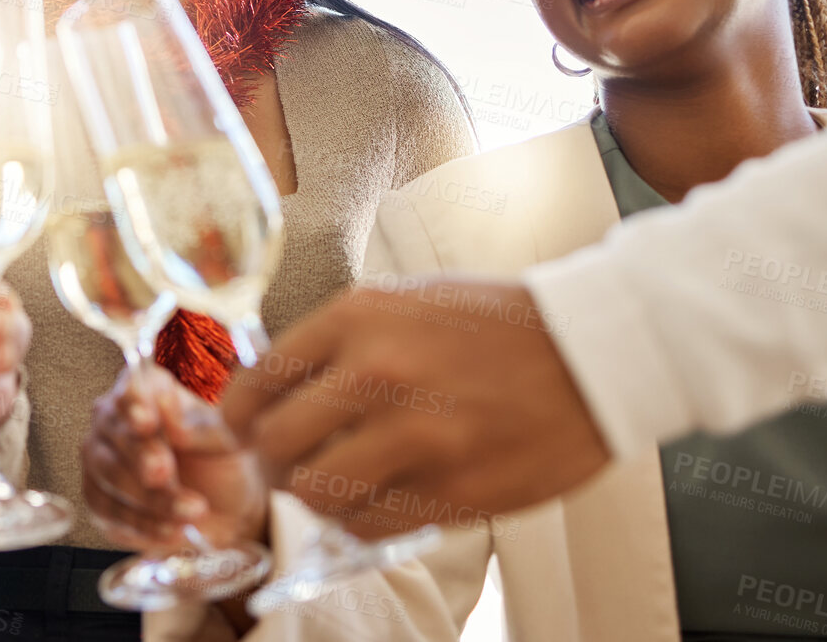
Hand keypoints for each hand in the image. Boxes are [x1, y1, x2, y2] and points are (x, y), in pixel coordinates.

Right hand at [81, 364, 266, 551]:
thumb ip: (200, 426)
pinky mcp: (98, 500)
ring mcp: (99, 459)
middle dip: (141, 454)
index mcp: (146, 389)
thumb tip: (171, 414)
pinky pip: (111, 511)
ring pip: (110, 473)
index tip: (147, 421)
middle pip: (113, 429)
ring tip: (192, 510)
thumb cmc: (219, 462)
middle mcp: (113, 418)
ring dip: (150, 496)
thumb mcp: (226, 442)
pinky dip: (144, 524)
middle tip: (163, 471)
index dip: (134, 403)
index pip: (129, 387)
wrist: (221, 508)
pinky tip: (173, 530)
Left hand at [234, 279, 611, 536]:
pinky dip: (358, 520)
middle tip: (282, 462)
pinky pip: (369, 524)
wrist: (589, 349)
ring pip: (314, 492)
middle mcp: (377, 372)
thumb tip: (271, 384)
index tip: (241, 426)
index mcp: (358, 318)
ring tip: (328, 483)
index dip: (237, 415)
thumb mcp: (400, 302)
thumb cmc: (494, 324)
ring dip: (311, 495)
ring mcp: (416, 435)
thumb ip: (336, 341)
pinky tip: (372, 500)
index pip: (258, 380)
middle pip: (274, 443)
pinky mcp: (452, 488)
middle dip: (268, 460)